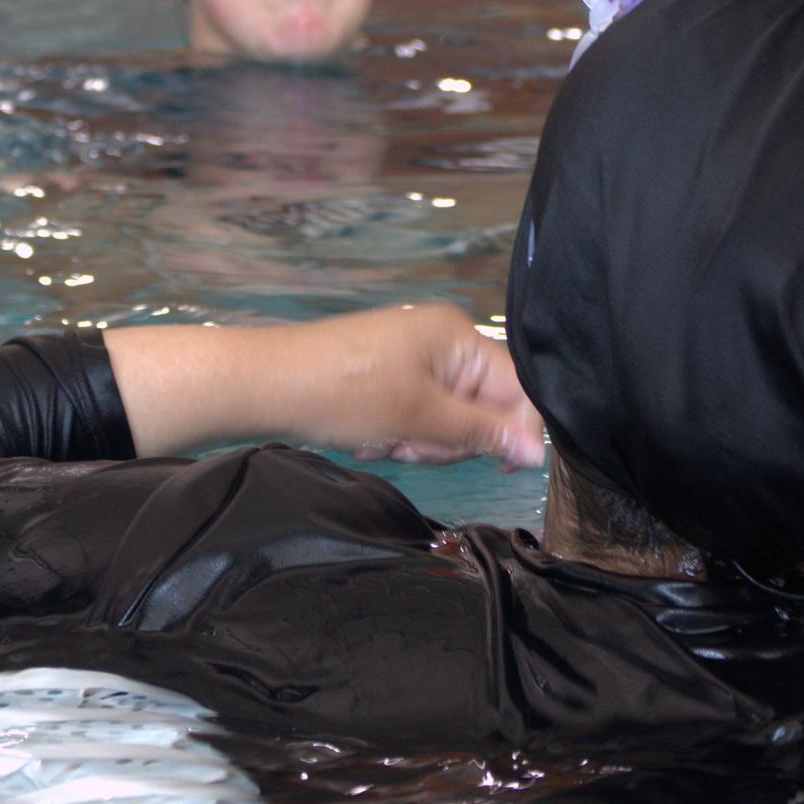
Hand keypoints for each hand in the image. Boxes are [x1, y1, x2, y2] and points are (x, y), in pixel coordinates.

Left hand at [295, 303, 544, 469]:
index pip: (517, 387)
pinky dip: (398, 433)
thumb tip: (536, 451)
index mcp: (457, 337)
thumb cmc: (345, 393)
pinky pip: (416, 414)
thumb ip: (483, 432)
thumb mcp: (420, 418)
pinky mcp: (389, 375)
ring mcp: (413, 357)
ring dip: (420, 440)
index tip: (497, 467)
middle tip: (412, 445)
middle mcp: (441, 340)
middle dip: (449, 438)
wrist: (267, 385)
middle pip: (482, 406)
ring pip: (447, 417)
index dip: (513, 430)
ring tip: (385, 441)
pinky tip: (369, 438)